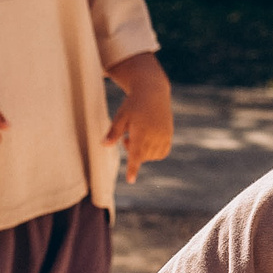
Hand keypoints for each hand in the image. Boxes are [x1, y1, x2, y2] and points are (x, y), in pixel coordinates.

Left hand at [103, 52, 172, 182]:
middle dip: (133, 151)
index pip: (136, 153)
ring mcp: (164, 135)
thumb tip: (103, 145)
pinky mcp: (169, 135)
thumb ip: (113, 132)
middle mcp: (155, 134)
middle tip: (128, 136)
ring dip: (144, 152)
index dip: (133, 167)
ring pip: (152, 156)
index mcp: (141, 129)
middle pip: (142, 156)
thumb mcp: (121, 116)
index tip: (130, 180)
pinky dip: (154, 152)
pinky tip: (148, 140)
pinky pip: (162, 153)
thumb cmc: (133, 104)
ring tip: (139, 135)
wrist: (153, 92)